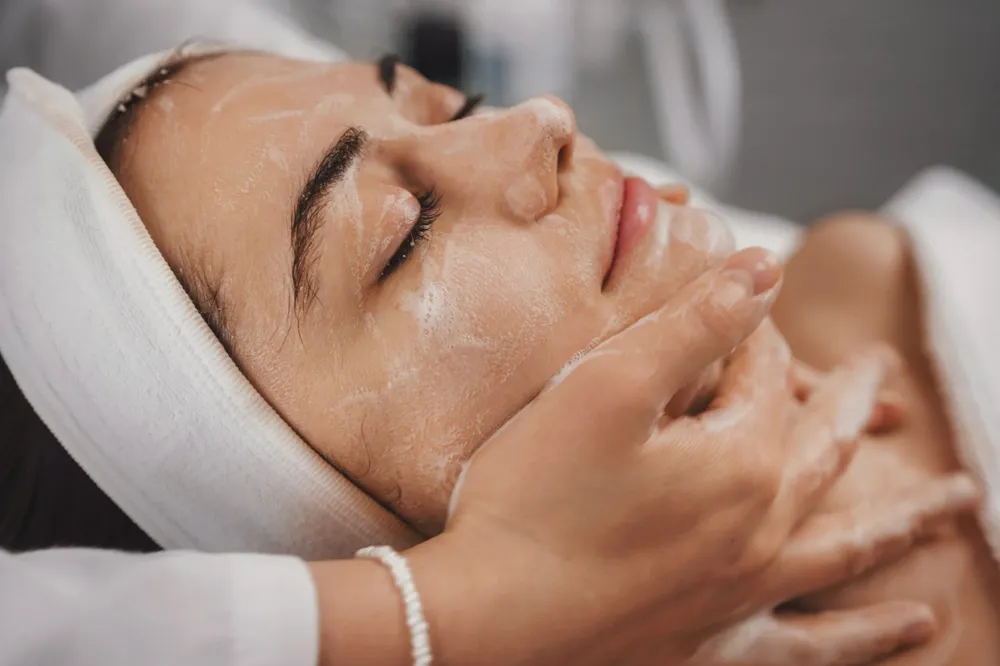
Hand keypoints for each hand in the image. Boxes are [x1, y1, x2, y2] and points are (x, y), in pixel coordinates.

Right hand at [414, 247, 978, 665]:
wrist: (489, 620)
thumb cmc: (534, 496)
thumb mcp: (608, 386)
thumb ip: (695, 322)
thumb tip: (765, 270)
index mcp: (741, 460)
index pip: (761, 374)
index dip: (745, 332)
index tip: (726, 308)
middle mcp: (762, 528)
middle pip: (822, 446)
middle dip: (852, 399)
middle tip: (884, 367)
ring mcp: (747, 590)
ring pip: (849, 544)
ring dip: (906, 518)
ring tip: (959, 500)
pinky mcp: (717, 641)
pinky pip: (816, 643)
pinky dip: (868, 637)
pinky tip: (915, 629)